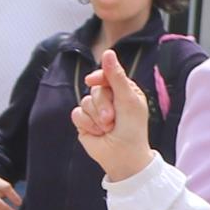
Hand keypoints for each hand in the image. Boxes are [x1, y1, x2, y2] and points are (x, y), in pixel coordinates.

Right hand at [69, 50, 152, 183]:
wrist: (123, 157)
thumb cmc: (132, 128)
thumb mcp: (128, 100)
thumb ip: (116, 77)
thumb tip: (107, 52)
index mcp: (124, 91)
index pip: (107, 75)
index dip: (100, 77)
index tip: (93, 81)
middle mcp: (110, 99)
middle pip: (95, 90)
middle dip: (103, 105)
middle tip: (112, 120)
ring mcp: (96, 110)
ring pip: (85, 102)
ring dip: (96, 117)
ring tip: (107, 128)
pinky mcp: (84, 122)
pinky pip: (76, 114)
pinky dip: (87, 124)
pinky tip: (97, 133)